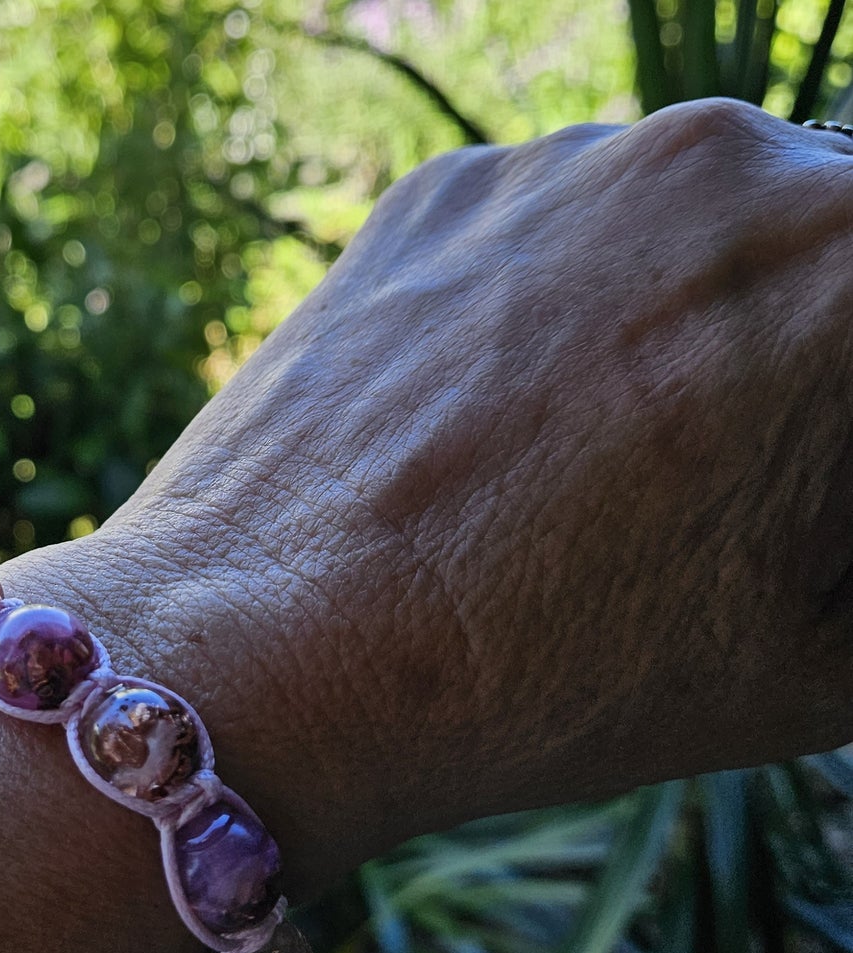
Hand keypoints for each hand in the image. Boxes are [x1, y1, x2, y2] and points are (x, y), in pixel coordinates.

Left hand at [12, 99, 852, 885]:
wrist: (267, 657)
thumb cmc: (551, 682)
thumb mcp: (826, 662)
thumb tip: (831, 485)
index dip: (835, 454)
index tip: (798, 507)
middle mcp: (732, 159)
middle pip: (829, 260)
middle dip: (810, 371)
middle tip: (720, 495)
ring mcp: (564, 162)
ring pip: (691, 234)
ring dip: (690, 327)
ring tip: (592, 476)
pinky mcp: (440, 191)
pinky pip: (552, 237)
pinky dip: (557, 312)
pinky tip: (496, 429)